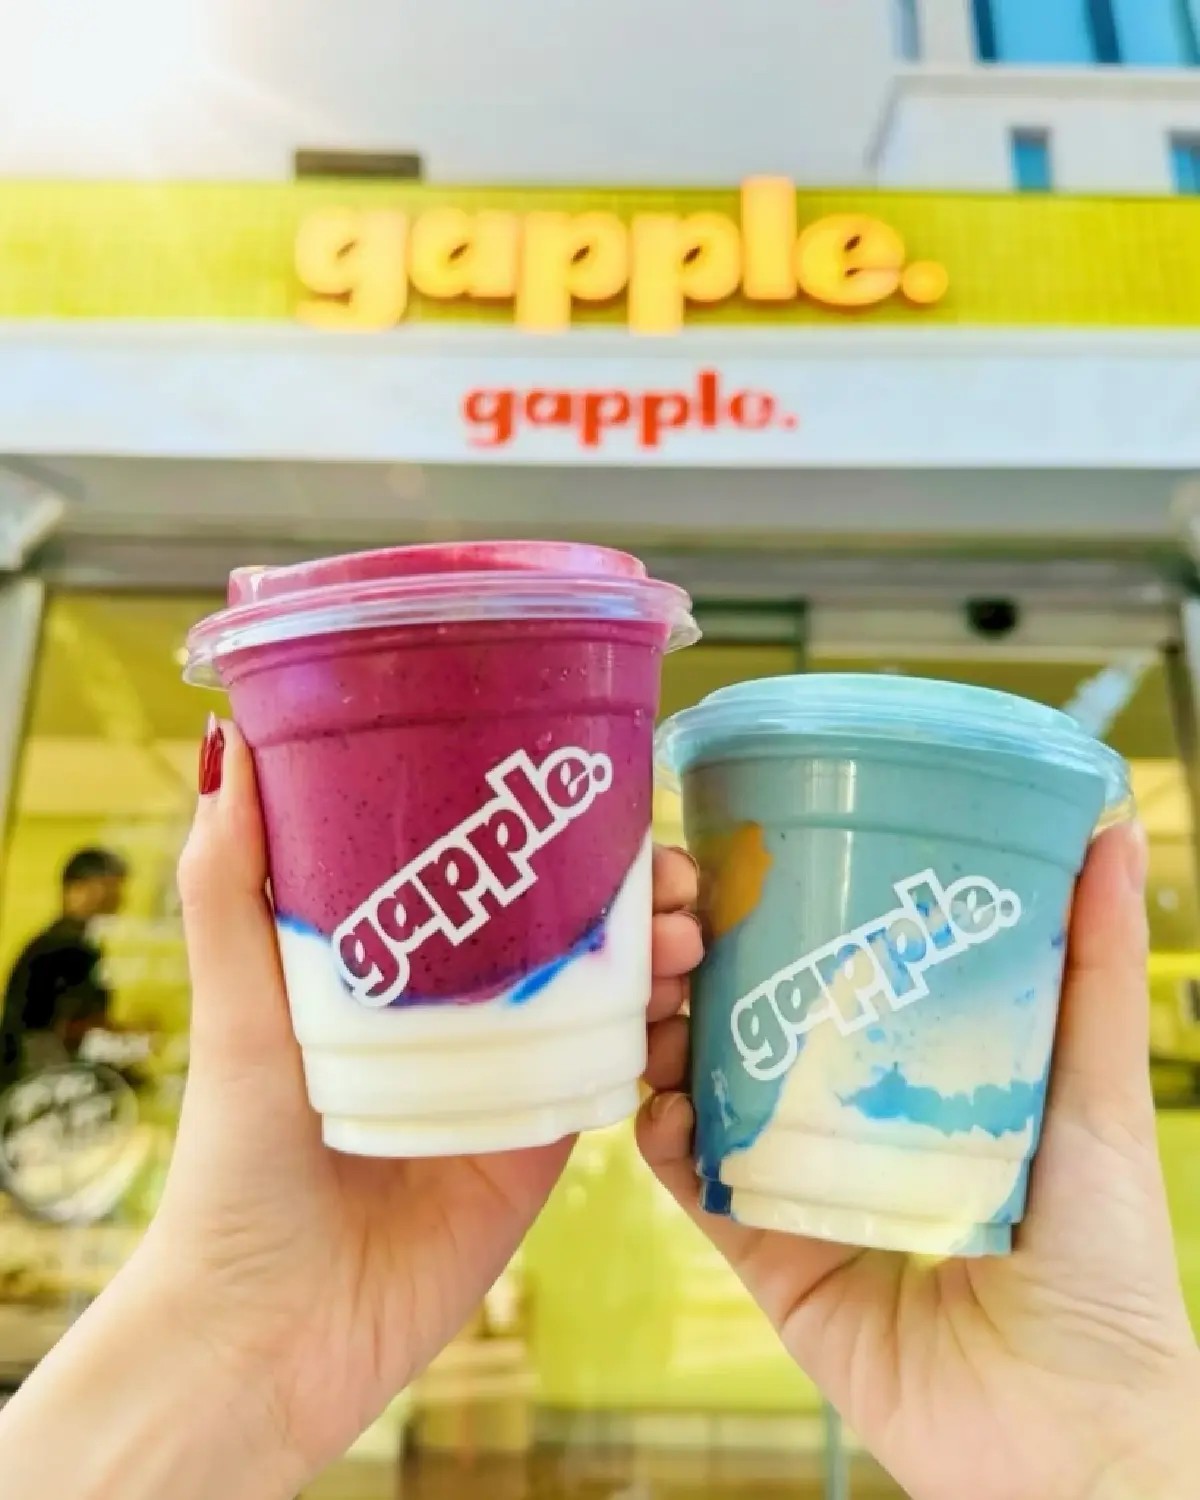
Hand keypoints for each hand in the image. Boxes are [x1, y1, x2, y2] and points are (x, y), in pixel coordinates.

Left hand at [141, 722, 702, 1480]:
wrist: (275, 1328)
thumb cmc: (239, 1160)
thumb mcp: (237, 1007)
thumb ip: (232, 889)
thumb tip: (230, 746)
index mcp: (389, 961)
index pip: (481, 866)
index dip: (544, 822)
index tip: (599, 785)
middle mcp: (455, 1005)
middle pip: (561, 918)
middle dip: (624, 882)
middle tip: (667, 869)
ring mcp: (506, 1067)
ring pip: (603, 983)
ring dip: (654, 947)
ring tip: (686, 931)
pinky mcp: (542, 1133)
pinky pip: (612, 1066)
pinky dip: (655, 1026)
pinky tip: (684, 995)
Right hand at [640, 825, 1199, 1499]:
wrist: (1078, 1427)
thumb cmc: (1106, 1256)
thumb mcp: (1094, 1092)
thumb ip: (1094, 970)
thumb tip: (1113, 827)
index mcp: (913, 1079)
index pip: (828, 982)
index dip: (778, 920)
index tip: (741, 862)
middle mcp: (847, 1126)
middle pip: (751, 1032)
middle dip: (702, 973)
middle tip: (682, 924)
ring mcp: (801, 1190)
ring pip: (707, 1099)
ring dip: (665, 1045)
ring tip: (656, 999)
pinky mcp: (769, 1262)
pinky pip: (699, 1192)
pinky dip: (665, 1143)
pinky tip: (657, 1102)